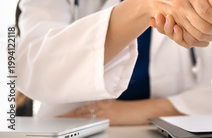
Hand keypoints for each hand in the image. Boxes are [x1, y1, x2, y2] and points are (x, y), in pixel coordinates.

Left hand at [58, 99, 182, 125]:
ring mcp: (106, 111)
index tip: (60, 112)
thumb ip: (105, 106)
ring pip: (84, 114)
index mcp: (104, 100)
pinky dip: (83, 120)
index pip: (84, 104)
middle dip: (67, 114)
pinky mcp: (110, 118)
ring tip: (59, 120)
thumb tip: (93, 110)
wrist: (146, 110)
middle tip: (54, 118)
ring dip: (72, 117)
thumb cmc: (134, 110)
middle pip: (81, 109)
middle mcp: (103, 104)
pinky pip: (93, 119)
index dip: (71, 109)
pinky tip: (76, 122)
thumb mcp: (117, 105)